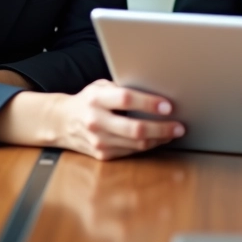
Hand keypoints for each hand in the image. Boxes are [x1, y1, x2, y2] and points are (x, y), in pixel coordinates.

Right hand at [49, 80, 184, 160]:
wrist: (62, 122)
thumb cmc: (88, 100)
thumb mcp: (100, 86)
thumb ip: (122, 88)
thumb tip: (155, 89)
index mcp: (96, 99)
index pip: (126, 99)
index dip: (149, 103)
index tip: (168, 106)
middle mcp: (96, 121)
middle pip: (134, 128)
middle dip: (161, 128)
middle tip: (179, 126)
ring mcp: (98, 141)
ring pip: (136, 144)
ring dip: (159, 139)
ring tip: (174, 132)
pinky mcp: (102, 155)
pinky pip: (131, 152)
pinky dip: (148, 146)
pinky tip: (159, 139)